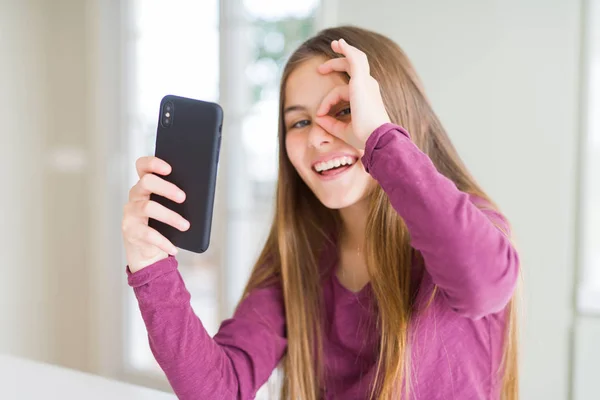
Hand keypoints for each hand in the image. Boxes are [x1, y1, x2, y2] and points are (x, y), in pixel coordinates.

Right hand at [122, 156, 189, 272]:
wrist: (148, 249)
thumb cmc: (163, 223)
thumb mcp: (172, 207)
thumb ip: (180, 196)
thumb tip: (202, 192)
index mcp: (146, 185)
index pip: (143, 166)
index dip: (153, 163)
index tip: (170, 168)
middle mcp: (135, 195)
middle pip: (146, 182)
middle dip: (166, 188)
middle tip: (183, 197)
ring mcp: (131, 213)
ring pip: (148, 207)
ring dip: (170, 217)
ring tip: (186, 225)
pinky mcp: (131, 230)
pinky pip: (147, 234)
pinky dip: (163, 242)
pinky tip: (174, 248)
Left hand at [315, 38, 390, 149]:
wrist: (376, 137)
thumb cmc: (364, 136)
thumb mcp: (344, 130)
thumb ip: (331, 123)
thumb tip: (318, 118)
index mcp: (366, 97)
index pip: (342, 91)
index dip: (328, 101)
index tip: (319, 115)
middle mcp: (368, 87)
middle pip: (352, 68)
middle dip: (337, 63)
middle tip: (321, 68)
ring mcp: (365, 82)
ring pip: (356, 59)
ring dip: (345, 50)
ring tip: (334, 44)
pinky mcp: (360, 81)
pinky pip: (354, 60)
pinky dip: (347, 50)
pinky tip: (339, 43)